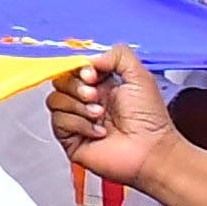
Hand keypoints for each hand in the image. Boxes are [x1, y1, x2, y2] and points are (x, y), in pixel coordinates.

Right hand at [47, 49, 180, 190]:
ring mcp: (78, 120)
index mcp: (101, 86)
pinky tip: (98, 131)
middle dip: (76, 86)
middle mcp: (87, 102)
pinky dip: (80, 124)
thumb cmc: (150, 120)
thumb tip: (91, 59)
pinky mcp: (71, 139)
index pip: (74, 69)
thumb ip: (118, 55)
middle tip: (95, 96)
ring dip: (79, 107)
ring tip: (99, 114)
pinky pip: (59, 122)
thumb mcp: (140, 76)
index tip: (93, 75)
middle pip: (60, 82)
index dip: (79, 68)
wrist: (150, 150)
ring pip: (55, 100)